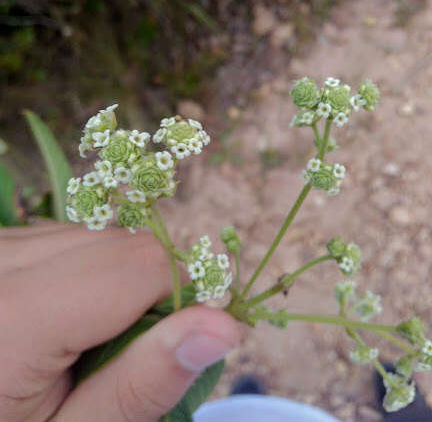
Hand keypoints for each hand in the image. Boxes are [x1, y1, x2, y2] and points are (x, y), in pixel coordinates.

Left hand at [0, 223, 241, 420]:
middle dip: (146, 293)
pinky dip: (84, 271)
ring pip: (98, 236)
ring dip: (114, 282)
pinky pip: (68, 236)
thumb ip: (142, 382)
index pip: (141, 264)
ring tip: (81, 342)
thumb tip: (225, 326)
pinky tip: (61, 317)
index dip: (176, 302)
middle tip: (118, 359)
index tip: (169, 352)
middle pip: (121, 244)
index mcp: (12, 314)